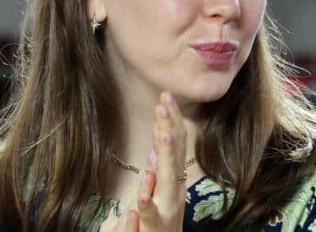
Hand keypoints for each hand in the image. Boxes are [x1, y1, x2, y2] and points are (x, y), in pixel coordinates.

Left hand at [122, 91, 187, 231]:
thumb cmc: (152, 223)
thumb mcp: (153, 188)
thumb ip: (157, 165)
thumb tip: (161, 138)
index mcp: (171, 179)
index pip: (174, 144)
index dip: (171, 120)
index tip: (165, 96)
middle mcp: (173, 192)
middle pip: (173, 154)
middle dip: (169, 126)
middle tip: (164, 102)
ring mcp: (166, 212)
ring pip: (166, 181)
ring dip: (165, 156)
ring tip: (163, 134)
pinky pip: (150, 218)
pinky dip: (147, 205)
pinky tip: (141, 196)